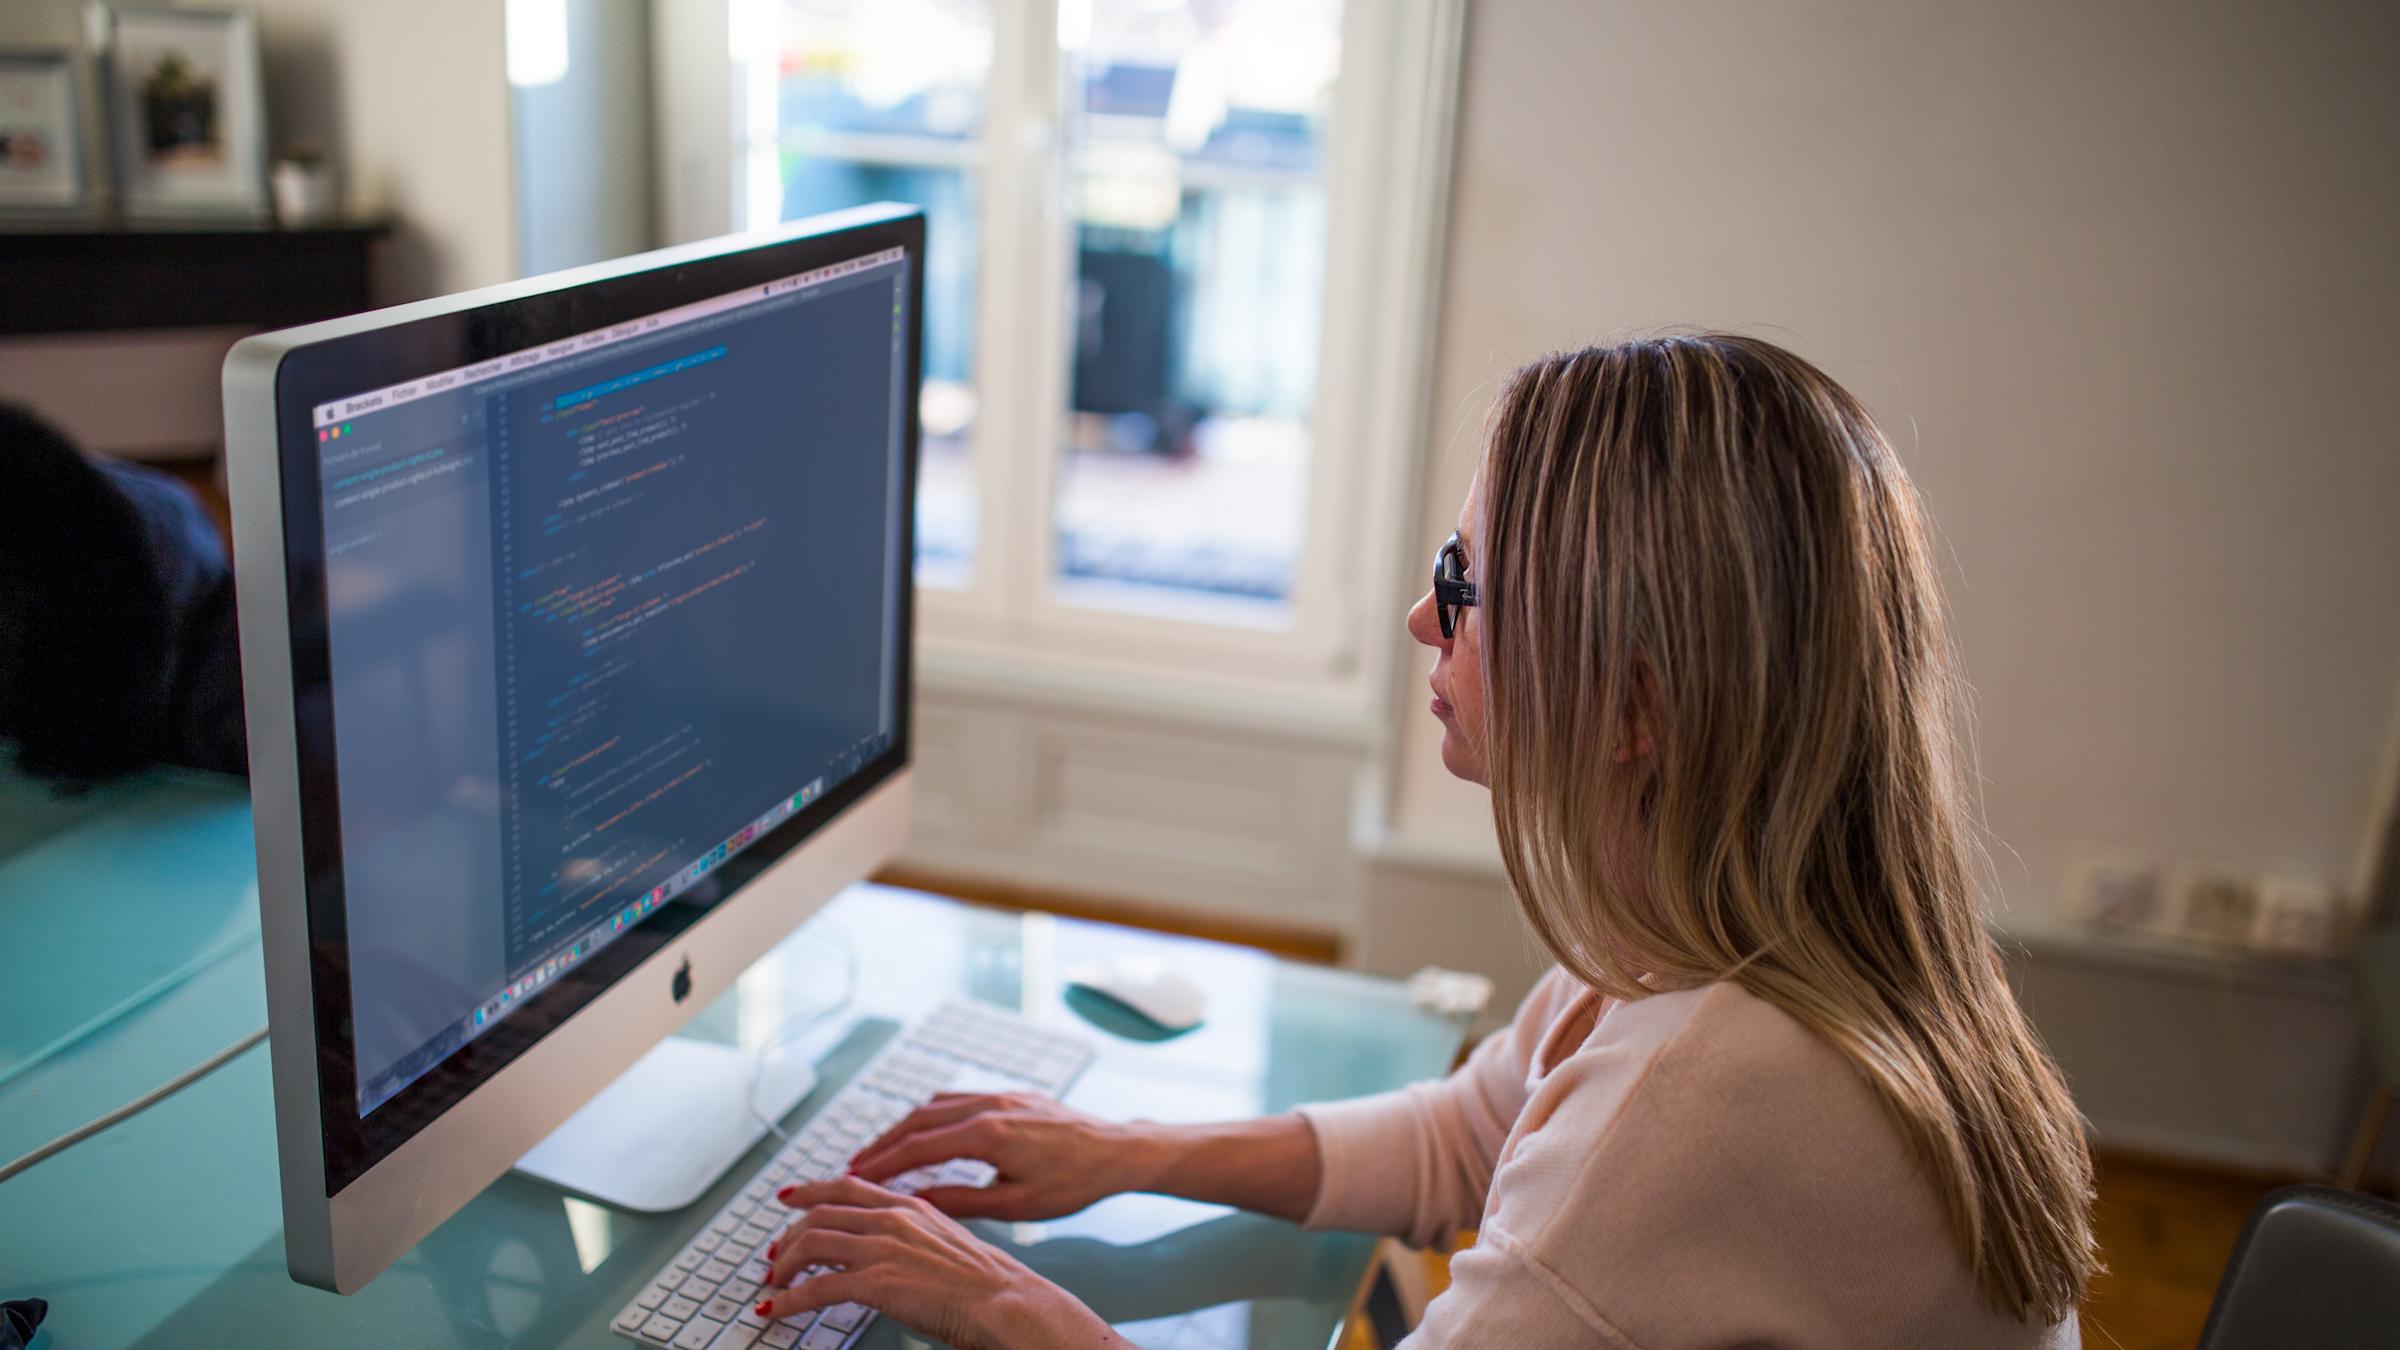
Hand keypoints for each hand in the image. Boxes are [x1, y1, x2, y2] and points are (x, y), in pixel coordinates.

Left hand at [759, 1175, 1125, 1349]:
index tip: (789, 1197)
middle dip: (788, 1234)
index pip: (847, 1186)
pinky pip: (815, 1288)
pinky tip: (777, 1311)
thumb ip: (917, 1236)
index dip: (811, 1190)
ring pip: (811, 1243)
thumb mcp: (949, 1242)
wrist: (1007, 1301)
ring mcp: (883, 1248)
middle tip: (774, 1255)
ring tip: (773, 1285)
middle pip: (820, 1212)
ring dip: (784, 1266)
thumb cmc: (988, 1284)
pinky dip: (789, 1300)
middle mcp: (893, 1218)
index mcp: (911, 1205)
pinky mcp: (877, 1282)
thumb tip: (894, 1249)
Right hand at [848, 1092, 1143, 1220]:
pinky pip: (960, 1096)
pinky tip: (925, 1127)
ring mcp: (1002, 1095)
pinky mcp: (1012, 1094)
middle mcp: (991, 1105)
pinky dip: (933, 1112)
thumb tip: (917, 1201)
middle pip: (919, 1119)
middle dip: (884, 1143)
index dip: (882, 1163)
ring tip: (881, 1149)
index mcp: (989, 1134)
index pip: (919, 1146)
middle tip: (855, 1165)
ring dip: (905, 1126)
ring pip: (937, 1103)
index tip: (855, 1176)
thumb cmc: (1075, 1182)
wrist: (1118, 1151)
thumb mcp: (1016, 1205)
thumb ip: (961, 1201)